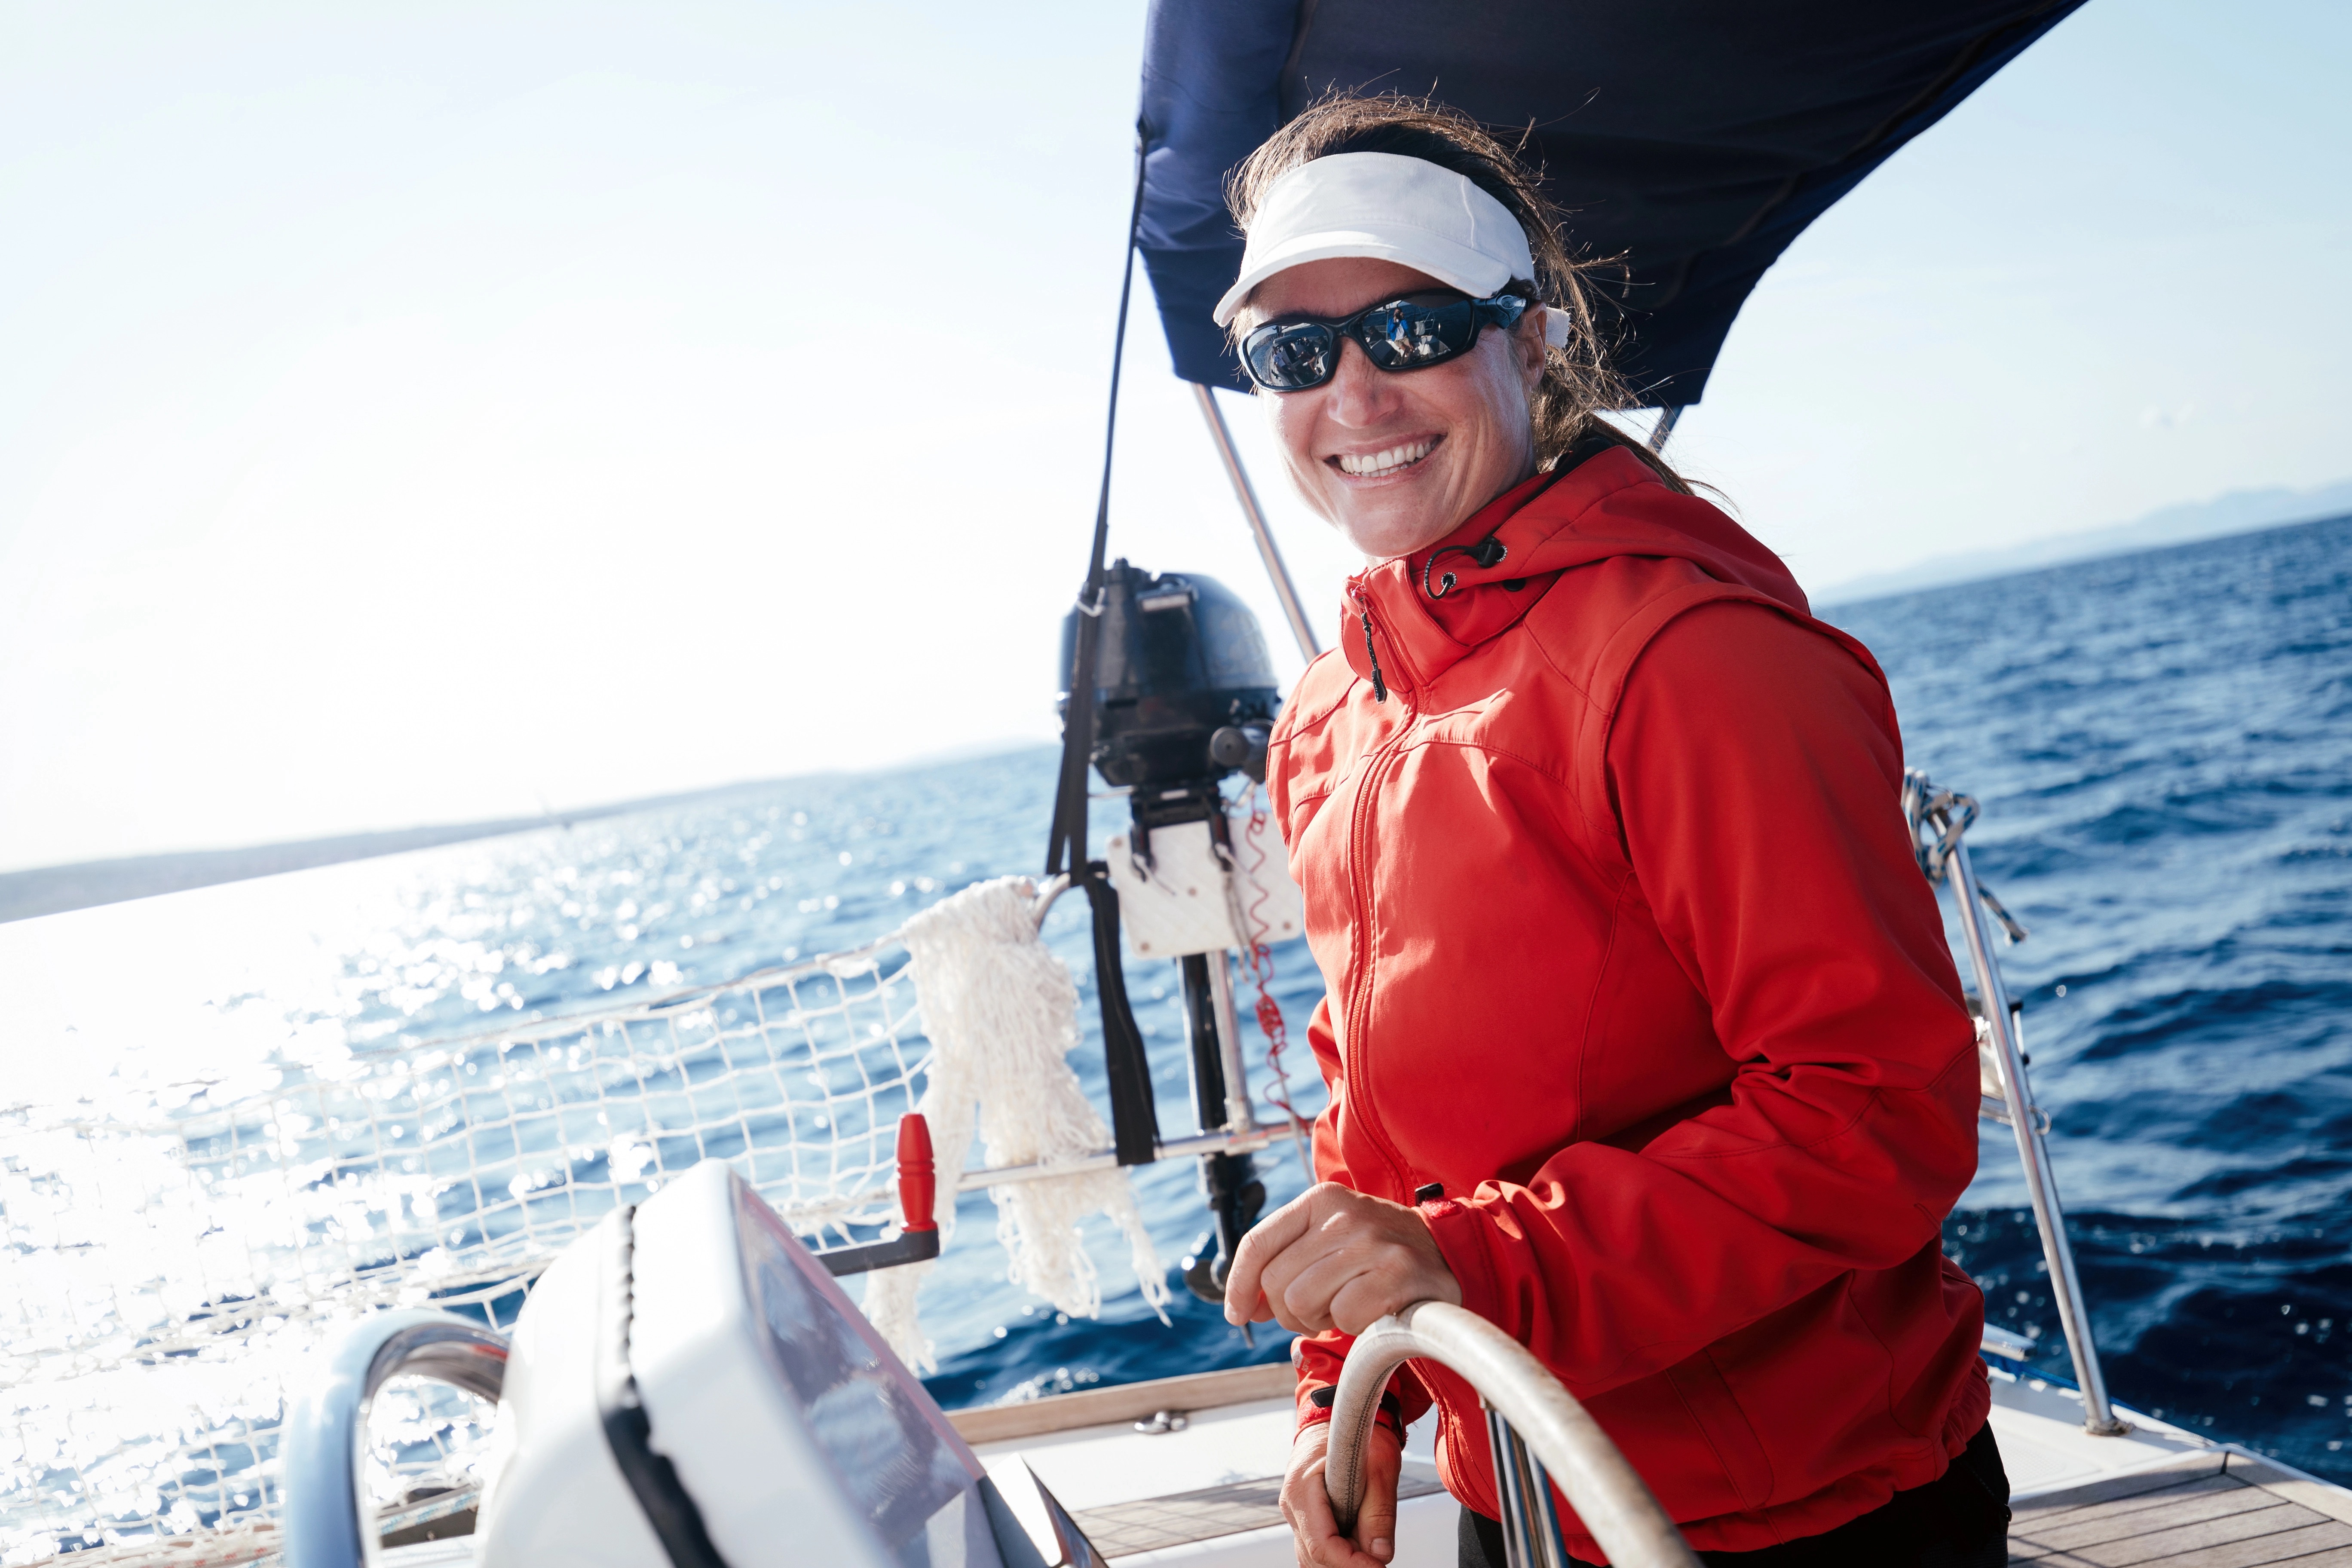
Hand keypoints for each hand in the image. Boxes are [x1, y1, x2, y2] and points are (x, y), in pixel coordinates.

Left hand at [1224, 1182, 1461, 1335]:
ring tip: (1344, 1308)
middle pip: (1277, 1283)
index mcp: (1320, 1199)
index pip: (1258, 1244)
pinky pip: (1345, 1317)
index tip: (1238, 1315)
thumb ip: (1287, 1262)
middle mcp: (1343, 1215)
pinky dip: (1352, 1325)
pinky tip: (1370, 1311)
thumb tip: (1246, 1305)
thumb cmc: (1380, 1252)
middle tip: (1317, 1313)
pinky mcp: (1397, 1272)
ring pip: (1303, 1302)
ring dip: (1320, 1319)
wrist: (1449, 1251)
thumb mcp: (1331, 1238)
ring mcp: (1371, 1242)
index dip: (1238, 1286)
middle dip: (1289, 1312)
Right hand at [1281, 1420, 1403, 1566]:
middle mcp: (1292, 1505)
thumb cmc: (1357, 1431)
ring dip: (1342, 1560)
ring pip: (1312, 1557)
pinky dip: (1337, 1554)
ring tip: (1369, 1545)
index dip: (1351, 1563)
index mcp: (1302, 1489)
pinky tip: (1358, 1544)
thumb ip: (1379, 1511)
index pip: (1321, 1545)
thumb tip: (1379, 1553)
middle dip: (1347, 1563)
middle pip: (1313, 1557)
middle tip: (1378, 1555)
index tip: (1378, 1565)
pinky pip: (1316, 1547)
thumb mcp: (1379, 1465)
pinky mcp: (1305, 1517)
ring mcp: (1296, 1513)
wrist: (1341, 1415)